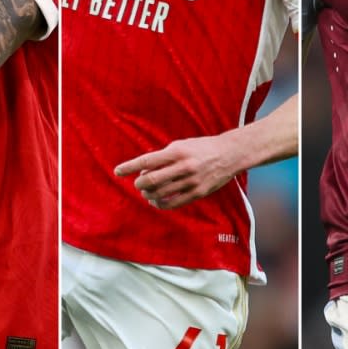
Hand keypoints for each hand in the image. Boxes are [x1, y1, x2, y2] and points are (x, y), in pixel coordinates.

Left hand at [115, 134, 242, 208]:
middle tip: (138, 184)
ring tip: (147, 192)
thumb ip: (163, 157)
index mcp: (178, 151)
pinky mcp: (198, 192)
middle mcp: (184, 166)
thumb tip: (144, 172)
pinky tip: (157, 201)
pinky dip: (161, 204)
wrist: (230, 154)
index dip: (130, 167)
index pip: (147, 160)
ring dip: (149, 194)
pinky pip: (174, 203)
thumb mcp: (182, 145)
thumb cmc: (202, 147)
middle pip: (151, 180)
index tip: (117, 172)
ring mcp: (191, 181)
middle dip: (139, 184)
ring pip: (161, 193)